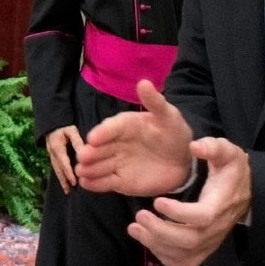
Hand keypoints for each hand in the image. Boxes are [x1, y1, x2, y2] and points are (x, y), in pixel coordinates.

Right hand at [44, 125, 84, 193]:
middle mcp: (52, 153)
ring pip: (56, 169)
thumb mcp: (72, 131)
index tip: (74, 182)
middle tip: (69, 191)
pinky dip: (60, 175)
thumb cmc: (64, 126)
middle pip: (58, 169)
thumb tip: (84, 154)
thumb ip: (77, 142)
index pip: (63, 162)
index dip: (69, 173)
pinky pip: (56, 167)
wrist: (52, 123)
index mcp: (57, 147)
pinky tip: (64, 182)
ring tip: (66, 190)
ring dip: (61, 180)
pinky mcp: (52, 156)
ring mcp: (51, 155)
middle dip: (63, 180)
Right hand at [75, 79, 193, 195]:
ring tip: (80, 172)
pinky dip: (94, 183)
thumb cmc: (174, 134)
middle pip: (100, 147)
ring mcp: (116, 162)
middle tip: (82, 156)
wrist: (184, 161)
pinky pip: (105, 181)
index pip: (111, 128)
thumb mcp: (167, 116)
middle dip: (90, 152)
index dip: (102, 133)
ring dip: (88, 168)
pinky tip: (85, 183)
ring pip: (99, 165)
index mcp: (125, 124)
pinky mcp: (119, 180)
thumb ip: (154, 102)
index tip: (92, 138)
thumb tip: (143, 82)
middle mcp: (116, 143)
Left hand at [128, 136, 250, 265]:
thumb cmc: (232, 171)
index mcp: (221, 204)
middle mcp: (217, 228)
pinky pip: (186, 262)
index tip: (157, 201)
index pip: (202, 217)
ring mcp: (211, 241)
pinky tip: (147, 241)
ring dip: (156, 245)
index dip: (179, 213)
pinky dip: (165, 256)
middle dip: (161, 231)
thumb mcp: (226, 152)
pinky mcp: (204, 248)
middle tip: (139, 216)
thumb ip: (212, 147)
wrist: (246, 192)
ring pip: (185, 254)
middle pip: (190, 240)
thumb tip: (195, 146)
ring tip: (134, 228)